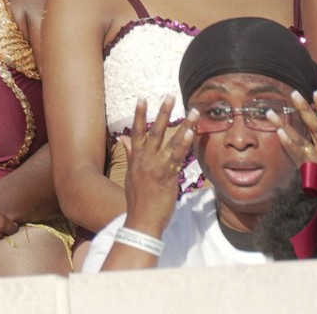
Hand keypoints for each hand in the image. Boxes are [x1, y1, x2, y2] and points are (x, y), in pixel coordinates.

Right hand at [118, 97, 195, 233]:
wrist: (141, 219)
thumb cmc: (137, 199)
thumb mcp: (130, 174)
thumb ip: (130, 154)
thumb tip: (124, 138)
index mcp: (136, 158)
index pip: (136, 131)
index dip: (139, 114)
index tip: (142, 98)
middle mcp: (145, 158)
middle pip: (154, 130)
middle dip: (162, 112)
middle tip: (170, 96)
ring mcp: (156, 166)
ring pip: (170, 140)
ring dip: (183, 124)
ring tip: (193, 112)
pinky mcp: (167, 175)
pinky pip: (177, 156)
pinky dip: (184, 143)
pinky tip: (191, 133)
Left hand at [267, 89, 316, 170]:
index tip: (316, 93)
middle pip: (315, 125)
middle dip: (304, 109)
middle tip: (294, 94)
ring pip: (300, 138)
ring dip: (285, 124)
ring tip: (270, 113)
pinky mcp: (308, 168)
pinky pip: (296, 153)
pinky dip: (288, 143)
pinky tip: (279, 132)